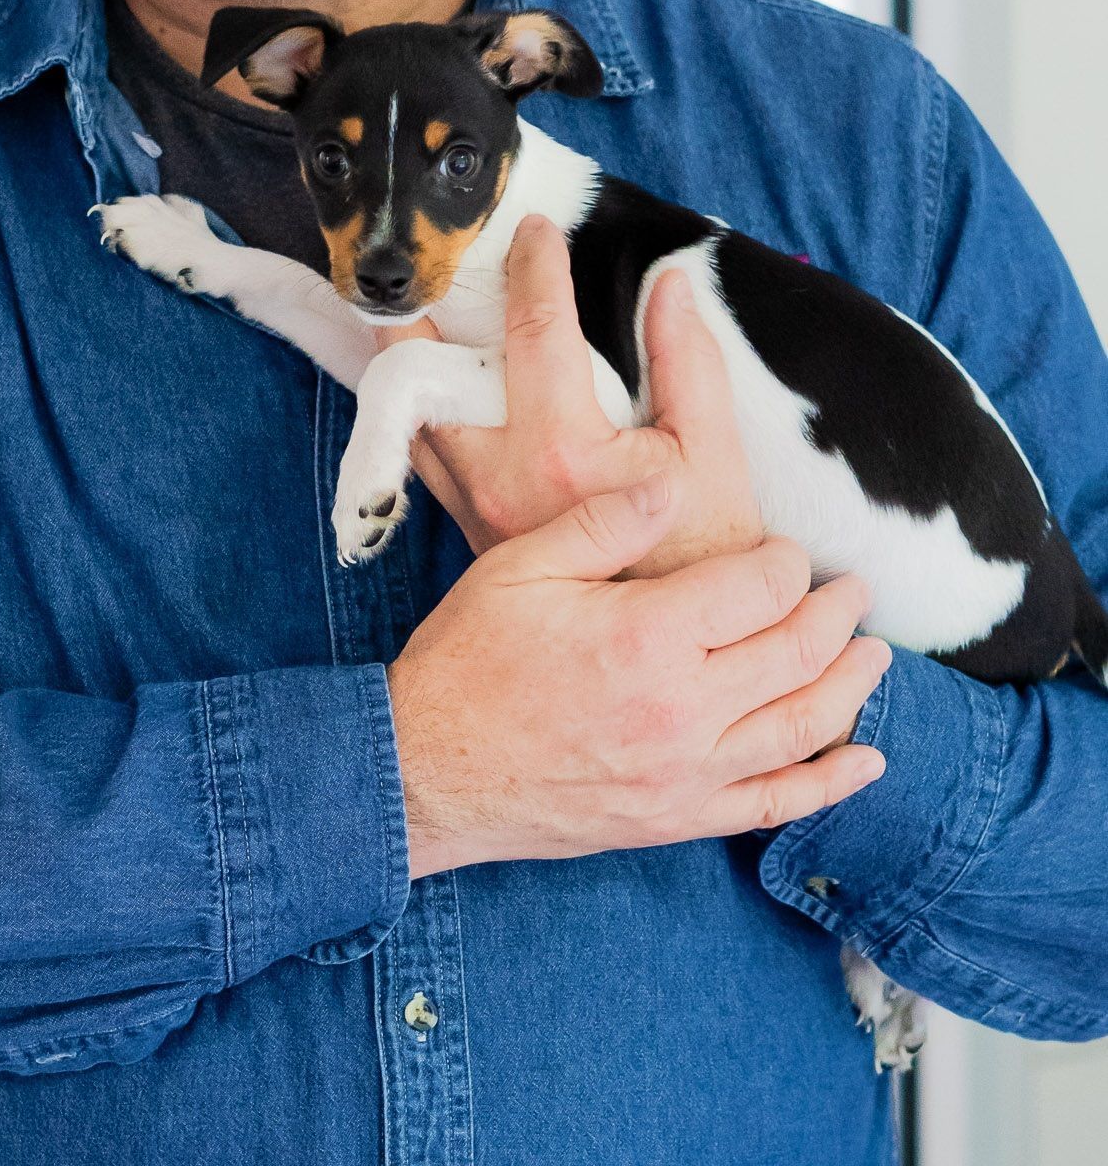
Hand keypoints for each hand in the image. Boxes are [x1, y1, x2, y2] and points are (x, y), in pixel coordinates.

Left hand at [374, 214, 762, 574]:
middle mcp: (499, 475)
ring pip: (411, 413)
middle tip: (422, 251)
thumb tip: (669, 285)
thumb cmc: (701, 556)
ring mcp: (475, 504)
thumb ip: (687, 362)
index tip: (534, 228)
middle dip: (418, 303)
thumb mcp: (711, 455)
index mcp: (560, 447)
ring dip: (406, 354)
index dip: (535, 267)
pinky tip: (433, 380)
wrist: (665, 655)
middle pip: (428, 367)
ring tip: (413, 303)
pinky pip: (424, 452)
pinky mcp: (469, 527)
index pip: (535, 330)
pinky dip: (418, 406)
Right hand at [385, 493, 890, 879]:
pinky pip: (773, 805)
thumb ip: (606, 520)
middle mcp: (681, 709)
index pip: (759, 588)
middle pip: (795, 653)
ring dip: (849, 688)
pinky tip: (864, 762)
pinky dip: (828, 784)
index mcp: (647, 636)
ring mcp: (684, 773)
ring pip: (801, 727)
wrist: (425, 770)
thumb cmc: (467, 661)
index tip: (787, 549)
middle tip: (855, 590)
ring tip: (874, 657)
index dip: (786, 561)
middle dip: (835, 615)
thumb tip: (672, 480)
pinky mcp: (675, 818)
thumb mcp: (522, 566)